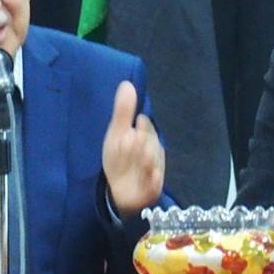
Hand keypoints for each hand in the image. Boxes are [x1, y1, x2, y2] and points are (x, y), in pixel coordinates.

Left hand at [101, 81, 166, 216]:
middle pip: (151, 143)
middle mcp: (153, 153)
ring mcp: (154, 171)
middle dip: (140, 145)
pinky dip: (153, 179)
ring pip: (154, 161)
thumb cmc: (118, 159)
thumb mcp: (117, 134)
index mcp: (145, 137)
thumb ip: (123, 111)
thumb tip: (127, 84)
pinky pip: (156, 182)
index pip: (146, 126)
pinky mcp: (153, 188)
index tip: (128, 132)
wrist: (117, 190)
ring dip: (145, 160)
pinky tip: (149, 177)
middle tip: (128, 146)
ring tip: (136, 162)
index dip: (138, 128)